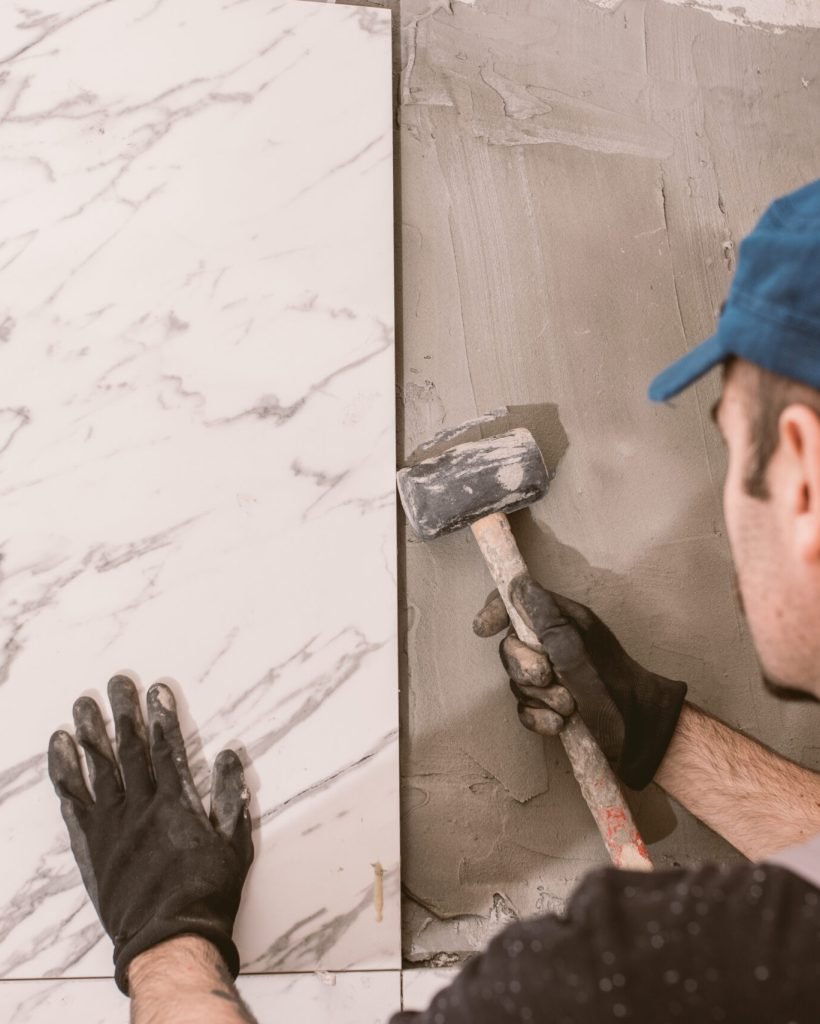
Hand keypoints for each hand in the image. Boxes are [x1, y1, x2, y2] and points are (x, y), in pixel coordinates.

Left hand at [48, 676, 253, 994]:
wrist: (168, 938)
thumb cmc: (206, 893)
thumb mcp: (235, 844)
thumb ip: (231, 797)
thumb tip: (230, 756)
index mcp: (176, 803)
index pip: (166, 747)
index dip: (161, 715)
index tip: (156, 689)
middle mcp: (141, 806)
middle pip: (130, 748)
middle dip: (124, 712)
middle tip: (117, 682)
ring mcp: (112, 825)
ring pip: (98, 767)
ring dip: (91, 732)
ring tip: (84, 703)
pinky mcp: (92, 845)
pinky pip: (73, 801)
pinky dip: (65, 772)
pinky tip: (60, 748)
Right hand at [473, 575, 687, 789]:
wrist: (639, 737)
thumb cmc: (616, 691)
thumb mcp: (578, 650)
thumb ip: (545, 618)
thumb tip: (518, 583)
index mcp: (563, 622)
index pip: (518, 602)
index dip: (497, 610)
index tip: (485, 628)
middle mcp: (555, 645)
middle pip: (510, 647)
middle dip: (525, 667)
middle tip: (549, 678)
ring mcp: (551, 677)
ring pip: (517, 681)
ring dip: (540, 697)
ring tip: (569, 706)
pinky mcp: (549, 705)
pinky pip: (524, 708)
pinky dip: (539, 718)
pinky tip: (560, 724)